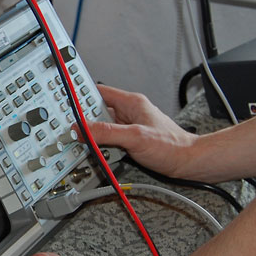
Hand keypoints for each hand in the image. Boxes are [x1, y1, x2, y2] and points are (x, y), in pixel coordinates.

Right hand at [82, 85, 197, 177]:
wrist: (189, 163)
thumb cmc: (172, 146)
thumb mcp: (135, 138)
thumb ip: (107, 132)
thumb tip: (82, 128)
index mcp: (131, 103)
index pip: (99, 92)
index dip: (81, 96)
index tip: (67, 103)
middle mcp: (129, 113)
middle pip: (97, 113)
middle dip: (86, 123)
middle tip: (74, 131)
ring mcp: (129, 127)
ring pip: (103, 129)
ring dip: (95, 138)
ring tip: (89, 145)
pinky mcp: (131, 142)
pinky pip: (110, 141)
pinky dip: (104, 148)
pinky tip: (103, 155)